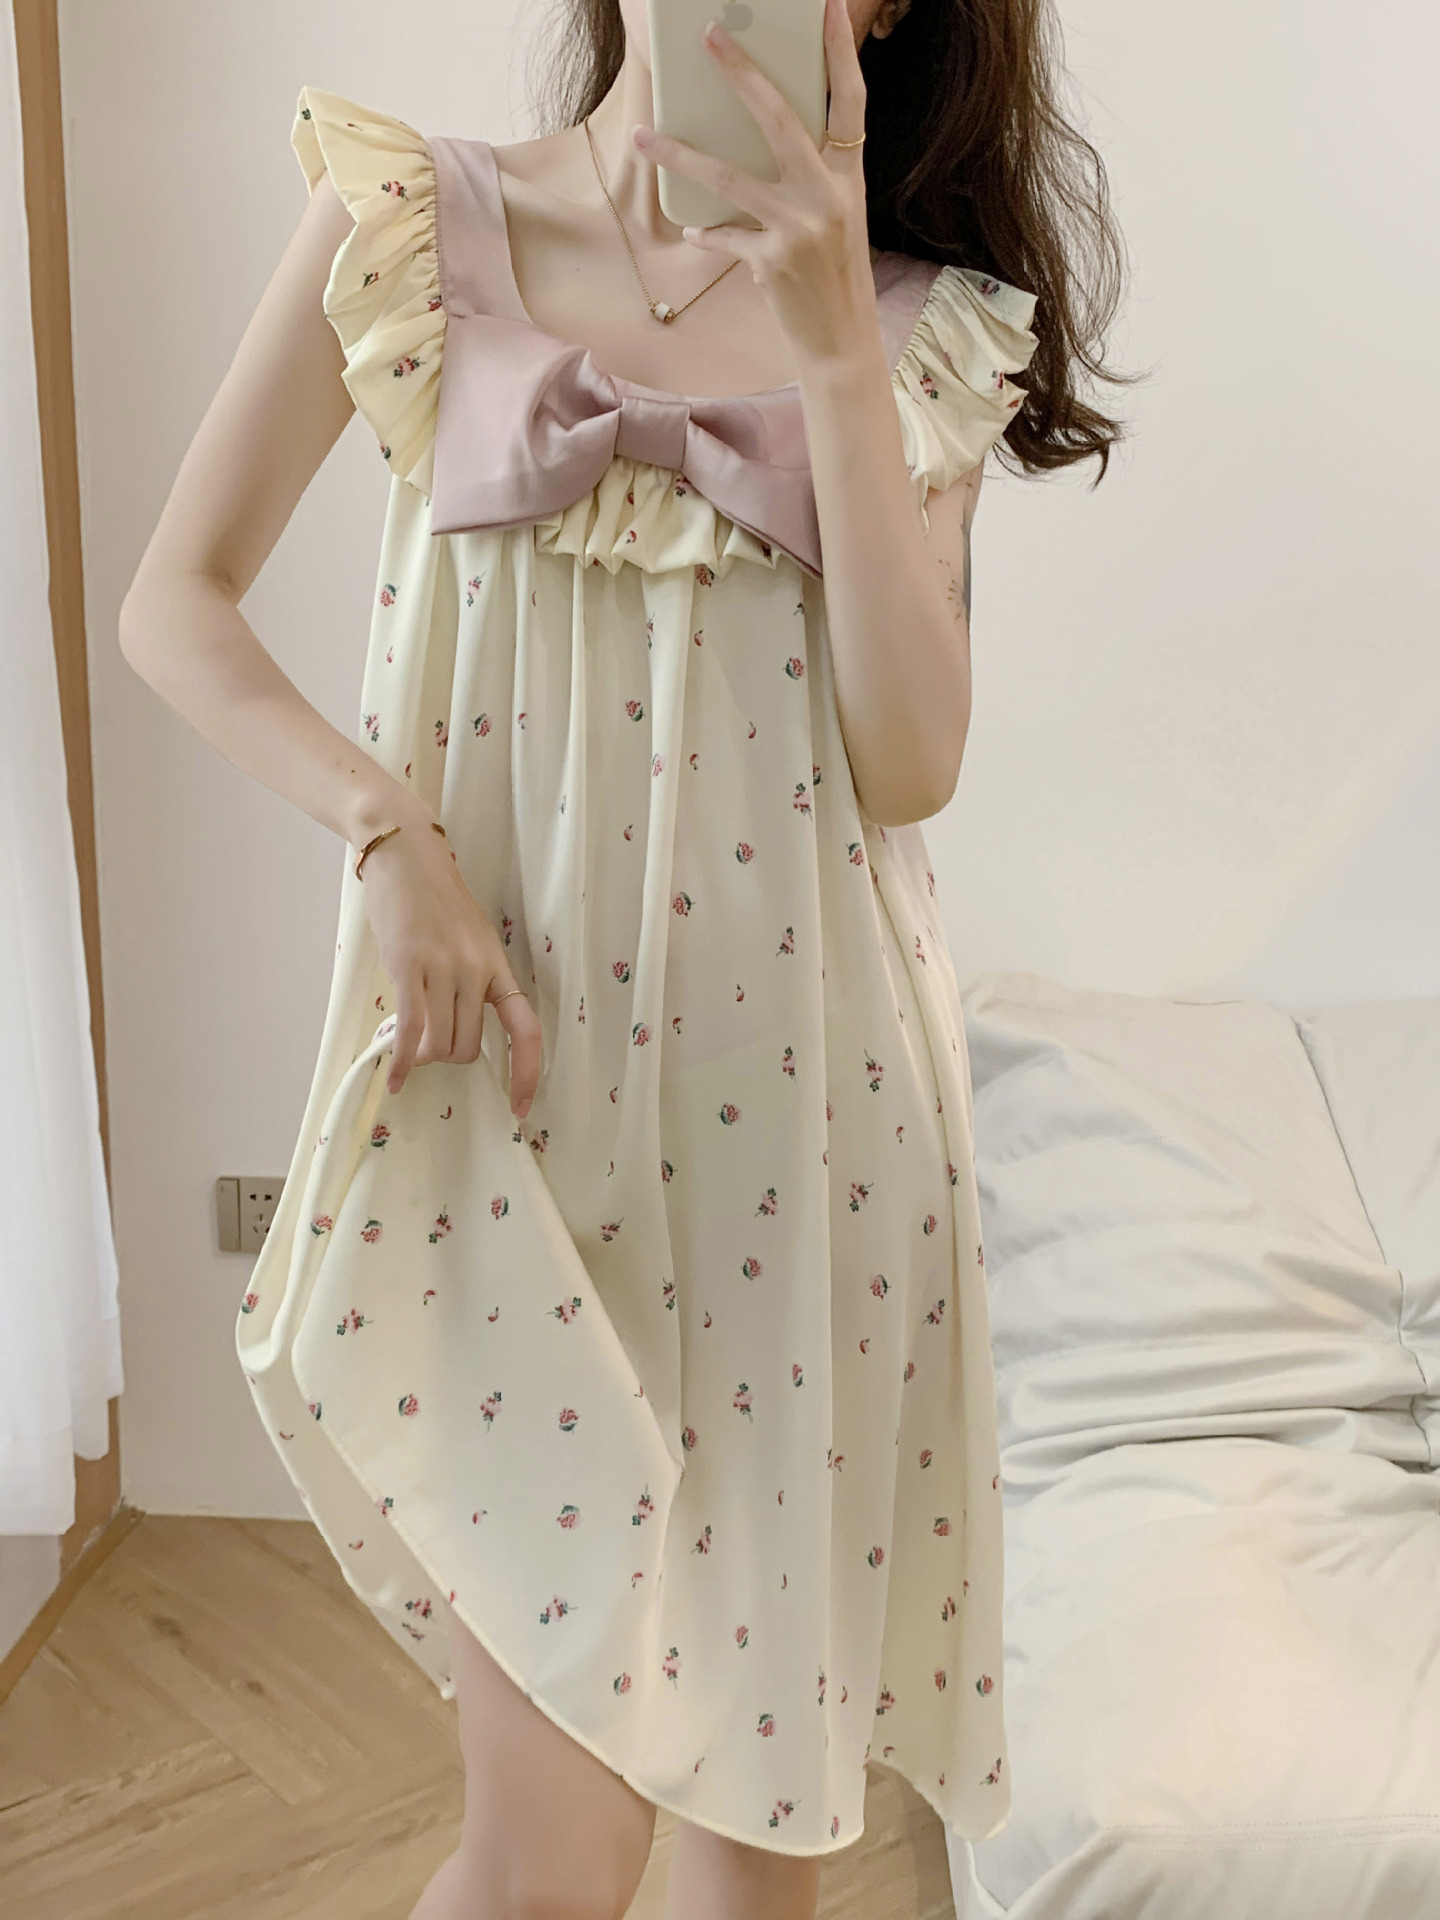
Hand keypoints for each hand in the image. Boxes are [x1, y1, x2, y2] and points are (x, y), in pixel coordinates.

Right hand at [356, 819, 542, 1113]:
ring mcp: (444, 967)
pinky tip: (393, 1077)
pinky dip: (401, 1061)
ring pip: (439, 1044)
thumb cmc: (434, 901)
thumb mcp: (469, 941)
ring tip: (405, 1045)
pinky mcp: (408, 966)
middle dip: (446, 1057)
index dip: (527, 1073)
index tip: (520, 1108)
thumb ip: (470, 983)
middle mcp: (477, 970)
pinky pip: (410, 1030)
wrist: (405, 855)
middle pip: (468, 1047)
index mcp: (498, 966)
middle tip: (427, 1044)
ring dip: (421, 1056)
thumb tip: (454, 1035)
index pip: (526, 1030)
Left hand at [632, 0, 875, 366]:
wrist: (842, 344)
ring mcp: (801, 229)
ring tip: (644, 138)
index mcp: (850, 178)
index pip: (850, 101)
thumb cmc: (834, 278)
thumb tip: (755, 143)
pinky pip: (725, 235)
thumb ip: (808, 179)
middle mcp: (829, 196)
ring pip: (730, 177)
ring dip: (680, 157)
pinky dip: (706, 233)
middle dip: (741, 73)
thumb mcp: (836, 219)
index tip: (823, 6)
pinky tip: (694, 231)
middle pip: (780, 118)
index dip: (839, 52)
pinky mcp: (773, 263)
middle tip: (709, 35)